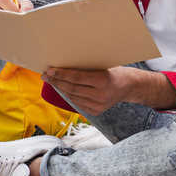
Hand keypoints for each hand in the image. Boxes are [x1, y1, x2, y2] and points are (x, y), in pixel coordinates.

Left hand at [40, 66, 174, 116]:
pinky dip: (69, 95)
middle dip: (56, 81)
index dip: (62, 74)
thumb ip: (87, 67)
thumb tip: (64, 64)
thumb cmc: (115, 71)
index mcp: (103, 81)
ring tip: (52, 81)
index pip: (77, 78)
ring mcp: (98, 106)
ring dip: (60, 88)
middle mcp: (100, 95)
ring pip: (72, 97)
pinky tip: (63, 88)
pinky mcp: (96, 111)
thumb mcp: (104, 65)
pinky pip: (77, 103)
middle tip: (46, 75)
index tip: (50, 70)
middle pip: (72, 88)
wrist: (130, 87)